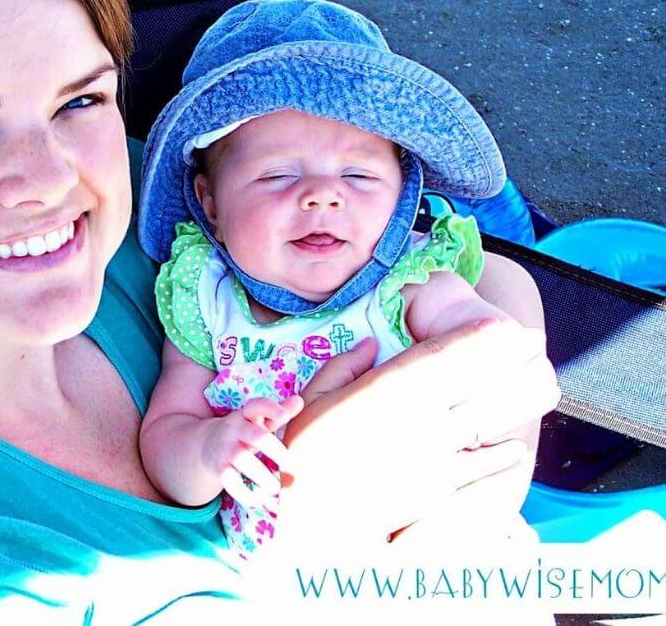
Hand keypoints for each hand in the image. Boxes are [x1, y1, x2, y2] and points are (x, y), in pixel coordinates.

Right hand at [204, 396, 303, 506]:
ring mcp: (226, 448)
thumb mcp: (258, 420)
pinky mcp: (220, 468)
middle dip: (274, 450)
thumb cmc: (244, 431)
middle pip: (255, 436)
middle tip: (291, 464)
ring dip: (262, 476)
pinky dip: (245, 494)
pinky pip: (230, 482)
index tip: (284, 415)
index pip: (256, 405)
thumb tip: (300, 400)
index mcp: (247, 415)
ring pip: (243, 460)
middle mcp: (235, 429)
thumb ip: (278, 412)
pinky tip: (259, 500)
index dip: (270, 408)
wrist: (206, 443)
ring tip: (276, 488)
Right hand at [276, 320, 559, 551]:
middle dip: (509, 358)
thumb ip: (343, 367)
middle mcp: (423, 417)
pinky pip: (481, 467)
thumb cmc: (302, 455)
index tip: (504, 323)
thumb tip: (369, 345)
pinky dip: (501, 455)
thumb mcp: (312, 400)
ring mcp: (437, 454)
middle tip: (534, 341)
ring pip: (487, 419)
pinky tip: (514, 448)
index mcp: (390, 390)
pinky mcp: (440, 488)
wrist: (312, 523)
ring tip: (542, 382)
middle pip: (476, 381)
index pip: (444, 355)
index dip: (478, 337)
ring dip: (517, 398)